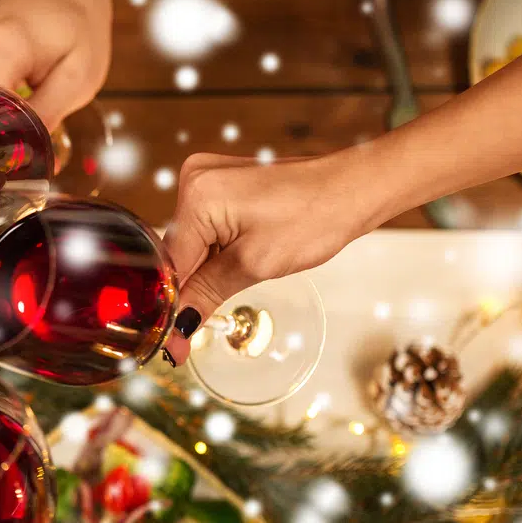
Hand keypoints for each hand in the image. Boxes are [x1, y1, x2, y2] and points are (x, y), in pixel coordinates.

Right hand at [160, 152, 375, 364]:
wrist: (352, 188)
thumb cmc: (316, 216)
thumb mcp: (255, 264)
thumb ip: (207, 294)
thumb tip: (178, 330)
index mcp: (197, 194)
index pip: (168, 263)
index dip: (172, 305)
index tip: (174, 344)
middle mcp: (193, 179)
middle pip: (176, 251)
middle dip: (189, 287)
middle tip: (201, 328)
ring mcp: (206, 178)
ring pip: (190, 242)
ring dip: (204, 270)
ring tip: (240, 277)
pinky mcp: (219, 184)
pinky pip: (203, 228)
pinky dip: (215, 252)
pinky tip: (238, 261)